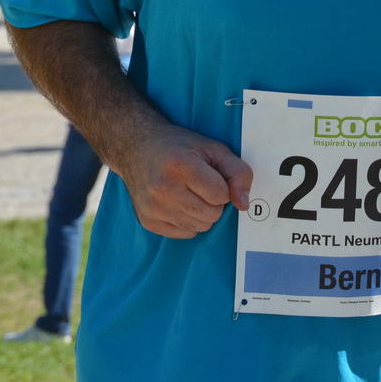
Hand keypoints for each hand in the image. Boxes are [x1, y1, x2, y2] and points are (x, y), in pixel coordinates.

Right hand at [114, 119, 252, 239]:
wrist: (136, 147)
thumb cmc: (180, 147)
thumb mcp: (213, 149)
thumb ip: (238, 172)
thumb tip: (244, 205)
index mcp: (180, 165)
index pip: (221, 195)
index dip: (222, 186)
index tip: (210, 175)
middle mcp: (162, 188)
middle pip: (212, 215)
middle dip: (213, 201)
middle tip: (198, 184)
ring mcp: (152, 207)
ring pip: (200, 227)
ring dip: (201, 213)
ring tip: (188, 192)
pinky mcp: (147, 221)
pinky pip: (185, 233)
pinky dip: (187, 221)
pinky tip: (177, 202)